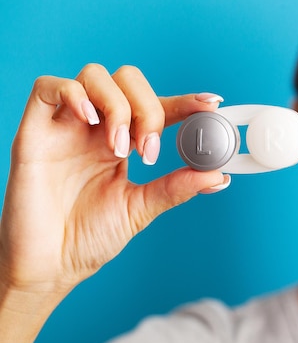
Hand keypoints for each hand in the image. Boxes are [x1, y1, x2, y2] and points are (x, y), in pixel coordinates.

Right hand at [0, 64, 227, 295]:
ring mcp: (65, 126)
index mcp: (120, 143)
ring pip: (95, 76)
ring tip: (120, 149)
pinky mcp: (35, 131)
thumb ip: (175, 188)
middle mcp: (95, 129)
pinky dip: (75, 94)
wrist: (49, 266)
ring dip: (118, 106)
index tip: (211, 104)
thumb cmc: (87, 238)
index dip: (183, 101)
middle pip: (127, 80)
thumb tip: (217, 175)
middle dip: (148, 107)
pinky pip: (48, 86)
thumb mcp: (140, 209)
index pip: (155, 107)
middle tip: (149, 150)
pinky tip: (92, 122)